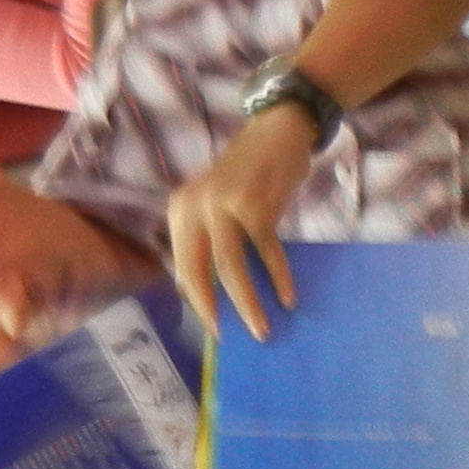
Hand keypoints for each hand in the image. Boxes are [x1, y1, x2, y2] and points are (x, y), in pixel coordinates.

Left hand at [166, 103, 314, 341]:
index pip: (184, 266)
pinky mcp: (255, 205)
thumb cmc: (248, 175)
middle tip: (231, 338)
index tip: (214, 330)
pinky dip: (279, 278)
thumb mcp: (216, 205)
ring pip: (230, 267)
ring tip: (262, 330)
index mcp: (181, 208)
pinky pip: (267, 253)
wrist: (275, 131)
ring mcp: (225, 205)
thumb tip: (203, 290)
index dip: (198, 302)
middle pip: (201, 270)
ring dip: (247, 303)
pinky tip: (288, 298)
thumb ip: (207, 239)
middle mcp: (196, 205)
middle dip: (215, 309)